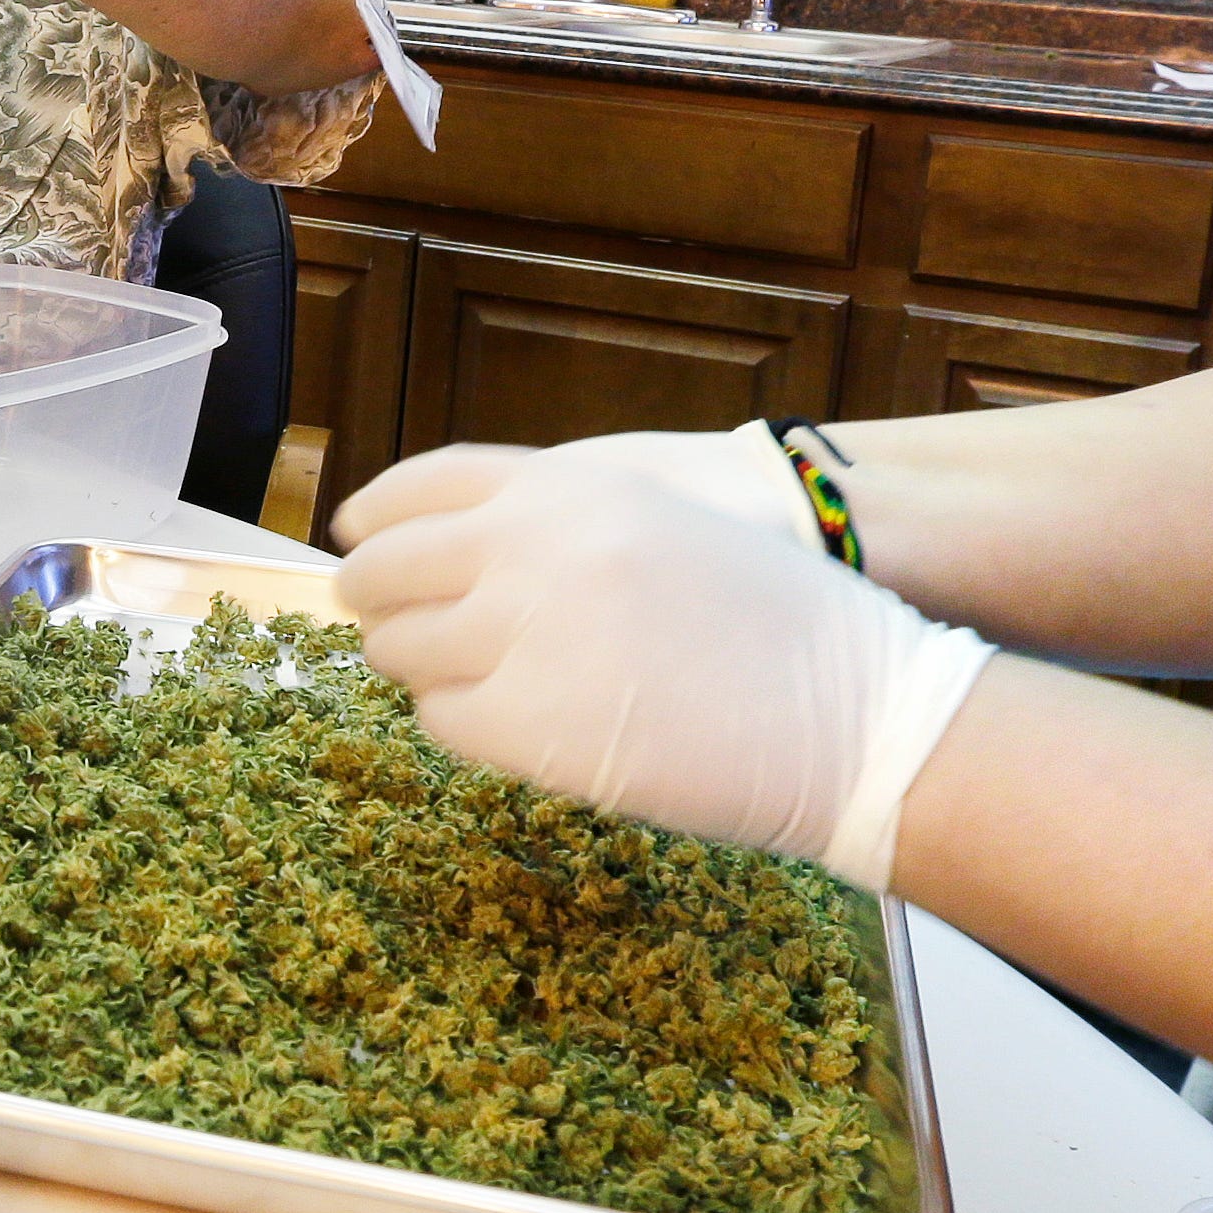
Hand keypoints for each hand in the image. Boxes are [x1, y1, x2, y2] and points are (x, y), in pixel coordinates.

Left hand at [332, 446, 994, 892]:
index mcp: (573, 486)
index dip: (378, 514)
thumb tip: (463, 558)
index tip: (355, 533)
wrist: (857, 711)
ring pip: (403, 650)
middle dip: (379, 599)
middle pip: (390, 569)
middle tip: (388, 623)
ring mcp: (525, 637)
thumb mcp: (668, 527)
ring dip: (420, 664)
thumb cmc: (785, 624)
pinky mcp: (529, 727)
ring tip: (466, 679)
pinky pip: (443, 720)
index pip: (426, 485)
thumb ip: (565, 529)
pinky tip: (503, 723)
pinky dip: (457, 722)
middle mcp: (534, 547)